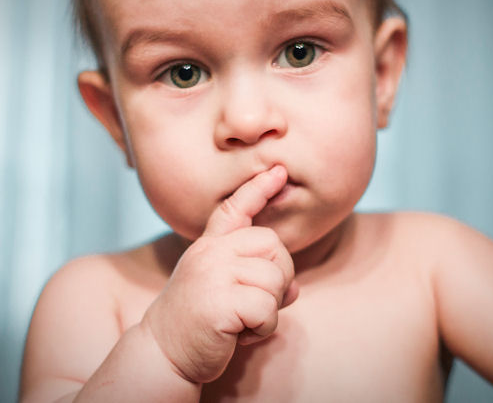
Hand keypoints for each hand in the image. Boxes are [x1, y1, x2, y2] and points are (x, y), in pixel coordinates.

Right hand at [141, 165, 297, 382]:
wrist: (163, 354)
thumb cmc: (200, 321)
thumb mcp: (225, 291)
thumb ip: (258, 280)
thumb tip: (295, 287)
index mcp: (210, 246)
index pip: (235, 208)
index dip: (258, 188)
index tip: (279, 171)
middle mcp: (210, 252)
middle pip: (274, 244)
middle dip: (280, 276)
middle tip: (258, 302)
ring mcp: (212, 273)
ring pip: (274, 278)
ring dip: (270, 308)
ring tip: (245, 321)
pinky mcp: (218, 301)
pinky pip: (266, 307)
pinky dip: (264, 327)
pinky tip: (241, 334)